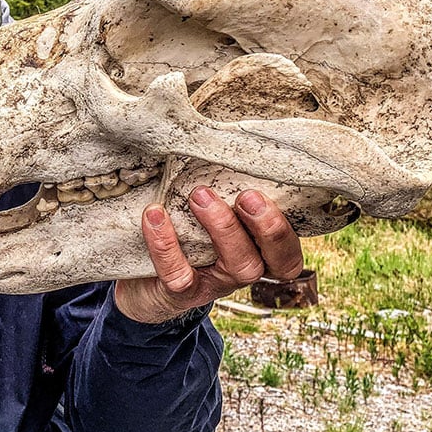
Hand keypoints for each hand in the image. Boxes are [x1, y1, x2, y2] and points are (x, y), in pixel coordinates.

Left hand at [113, 187, 303, 323]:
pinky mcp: (180, 293)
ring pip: (238, 266)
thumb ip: (223, 188)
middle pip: (276, 260)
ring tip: (199, 195)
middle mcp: (244, 270)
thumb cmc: (184, 232)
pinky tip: (155, 214)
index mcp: (257, 250)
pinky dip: (166, 243)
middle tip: (247, 195)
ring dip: (223, 228)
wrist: (140, 281)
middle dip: (267, 226)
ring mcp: (214, 284)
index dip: (286, 229)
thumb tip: (222, 137)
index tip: (263, 192)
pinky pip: (179, 274)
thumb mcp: (209, 211)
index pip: (290, 250)